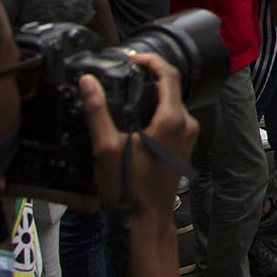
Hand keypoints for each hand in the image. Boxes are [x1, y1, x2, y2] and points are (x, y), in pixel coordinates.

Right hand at [82, 52, 199, 216]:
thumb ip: (97, 111)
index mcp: (173, 120)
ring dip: (151, 92)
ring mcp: (188, 136)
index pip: (168, 74)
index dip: (150, 59)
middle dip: (148, 75)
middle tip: (124, 71)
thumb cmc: (130, 188)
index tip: (131, 57)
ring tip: (125, 90)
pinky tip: (135, 115)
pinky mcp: (184, 145)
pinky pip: (173, 117)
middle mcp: (187, 124)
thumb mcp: (106, 147)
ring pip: (172, 102)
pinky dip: (156, 109)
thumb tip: (88, 82)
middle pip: (170, 86)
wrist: (147, 218)